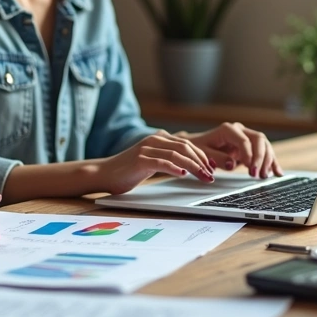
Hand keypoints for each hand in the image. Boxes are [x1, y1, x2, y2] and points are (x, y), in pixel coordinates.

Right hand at [94, 133, 216, 194]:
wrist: (104, 173)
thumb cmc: (128, 171)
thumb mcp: (151, 162)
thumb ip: (167, 160)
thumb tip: (188, 168)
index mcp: (158, 139)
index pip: (187, 144)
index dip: (202, 156)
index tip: (212, 168)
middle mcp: (154, 140)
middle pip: (185, 148)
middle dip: (202, 162)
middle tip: (211, 175)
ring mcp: (146, 149)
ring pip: (177, 155)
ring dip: (194, 167)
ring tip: (204, 177)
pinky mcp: (140, 160)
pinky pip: (162, 162)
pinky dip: (175, 168)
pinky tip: (183, 175)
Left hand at [182, 123, 282, 178]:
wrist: (198, 145)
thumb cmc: (199, 148)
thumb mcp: (203, 154)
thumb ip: (217, 158)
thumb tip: (231, 164)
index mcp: (228, 129)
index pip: (244, 140)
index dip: (249, 154)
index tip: (250, 168)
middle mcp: (240, 130)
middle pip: (258, 140)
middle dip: (261, 157)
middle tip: (257, 174)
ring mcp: (247, 137)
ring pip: (265, 145)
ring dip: (268, 160)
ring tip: (265, 176)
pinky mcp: (251, 146)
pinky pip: (265, 152)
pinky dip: (272, 162)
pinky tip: (277, 173)